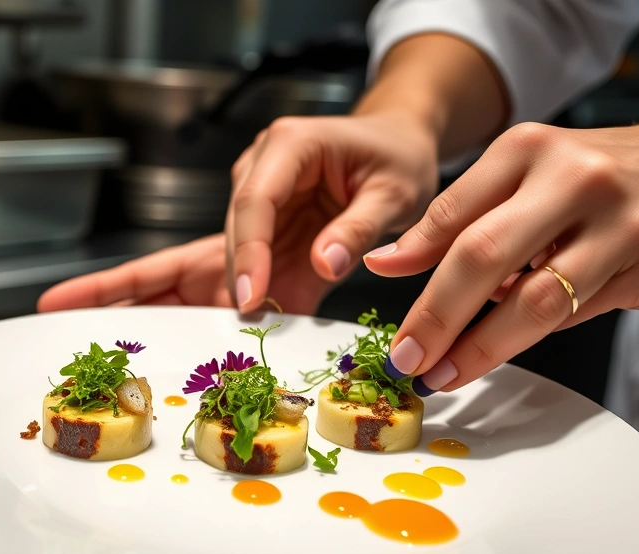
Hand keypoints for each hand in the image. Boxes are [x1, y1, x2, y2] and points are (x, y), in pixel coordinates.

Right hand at [38, 113, 439, 314]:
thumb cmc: (392, 158)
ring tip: (76, 328)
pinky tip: (140, 343)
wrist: (389, 150)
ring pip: (182, 270)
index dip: (246, 254)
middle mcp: (251, 185)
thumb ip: (362, 227)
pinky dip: (176, 318)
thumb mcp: (395, 188)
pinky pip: (209, 289)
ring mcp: (244, 223)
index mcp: (284, 151)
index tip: (250, 300)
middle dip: (124, 280)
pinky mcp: (251, 253)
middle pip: (184, 241)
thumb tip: (330, 263)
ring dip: (136, 304)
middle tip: (65, 303)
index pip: (254, 206)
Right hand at [228, 113, 437, 312]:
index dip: (248, 252)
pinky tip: (282, 311)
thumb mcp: (394, 195)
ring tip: (273, 324)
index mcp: (293, 143)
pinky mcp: (266, 214)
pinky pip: (262, 256)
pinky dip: (271, 284)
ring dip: (257, 285)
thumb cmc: (399, 158)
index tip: (251, 297)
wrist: (398, 145)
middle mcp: (265, 160)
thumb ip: (359, 229)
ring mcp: (260, 187)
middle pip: (239, 226)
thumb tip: (324, 264)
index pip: (256, 200)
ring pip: (242, 246)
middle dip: (247, 278)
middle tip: (260, 325)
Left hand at [364, 115, 638, 394]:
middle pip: (483, 256)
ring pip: (536, 301)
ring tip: (447, 372)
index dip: (409, 271)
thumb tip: (385, 262)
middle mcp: (574, 179)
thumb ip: (454, 219)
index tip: (389, 317)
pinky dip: (539, 331)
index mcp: (528, 149)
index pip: (451, 215)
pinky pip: (580, 314)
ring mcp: (621, 224)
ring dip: (482, 347)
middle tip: (407, 359)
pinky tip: (512, 339)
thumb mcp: (522, 175)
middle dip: (436, 318)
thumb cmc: (595, 175)